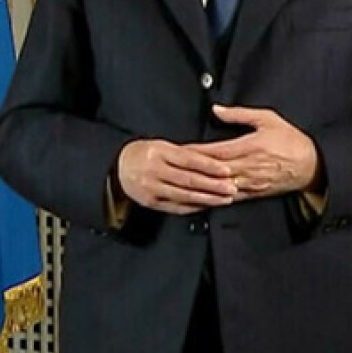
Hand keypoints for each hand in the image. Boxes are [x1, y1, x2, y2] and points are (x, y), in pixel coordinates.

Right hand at [116, 139, 236, 214]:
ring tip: (225, 199)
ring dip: (208, 199)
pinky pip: (176, 207)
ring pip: (185, 196)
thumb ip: (185, 153)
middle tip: (232, 188)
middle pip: (189, 180)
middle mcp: (154, 170)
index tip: (227, 170)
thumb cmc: (145, 153)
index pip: (189, 159)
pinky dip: (194, 207)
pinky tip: (208, 206)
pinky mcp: (151, 202)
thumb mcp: (162, 145)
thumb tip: (213, 160)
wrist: (119, 167)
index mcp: (159, 152)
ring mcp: (152, 188)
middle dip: (213, 185)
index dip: (210, 166)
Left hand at [185, 105, 319, 199]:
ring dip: (199, 185)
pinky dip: (213, 197)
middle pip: (213, 170)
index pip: (215, 151)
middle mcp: (248, 167)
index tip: (179, 150)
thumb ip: (240, 114)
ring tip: (181, 183)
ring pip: (218, 186)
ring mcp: (250, 183)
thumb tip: (217, 110)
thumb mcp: (268, 119)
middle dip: (191, 169)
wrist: (311, 165)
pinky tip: (200, 197)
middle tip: (172, 167)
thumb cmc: (291, 140)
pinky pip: (228, 198)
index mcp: (250, 147)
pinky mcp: (253, 194)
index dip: (195, 151)